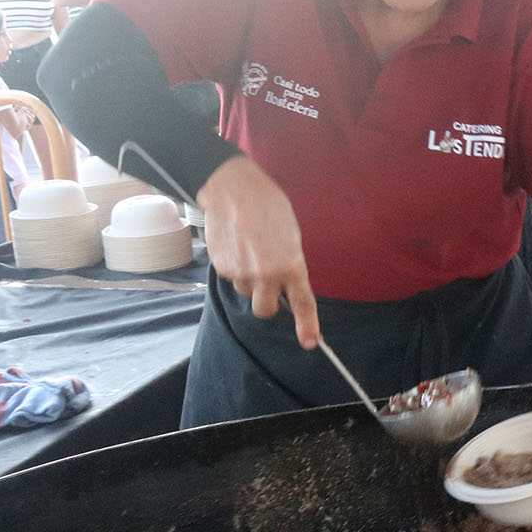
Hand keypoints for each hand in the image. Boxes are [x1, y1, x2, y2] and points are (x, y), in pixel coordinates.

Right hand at [196, 156, 318, 349]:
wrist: (232, 188)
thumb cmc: (268, 206)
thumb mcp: (291, 234)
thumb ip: (291, 263)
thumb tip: (287, 284)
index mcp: (291, 264)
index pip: (302, 302)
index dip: (307, 325)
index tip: (310, 343)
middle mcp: (266, 274)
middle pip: (265, 311)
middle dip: (267, 302)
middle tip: (267, 281)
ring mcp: (241, 272)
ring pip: (246, 292)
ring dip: (248, 279)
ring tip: (249, 250)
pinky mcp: (221, 267)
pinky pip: (231, 277)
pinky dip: (234, 266)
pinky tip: (236, 244)